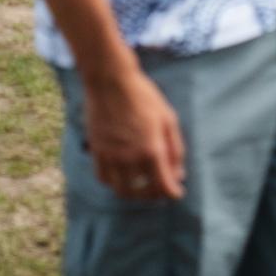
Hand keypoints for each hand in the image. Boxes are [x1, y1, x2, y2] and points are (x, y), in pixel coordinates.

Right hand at [83, 66, 185, 200]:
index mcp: (152, 150)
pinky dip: (114, 183)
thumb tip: (179, 174)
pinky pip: (104, 179)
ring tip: (142, 185)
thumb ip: (175, 149)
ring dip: (135, 193)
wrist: (110, 80)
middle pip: (144, 193)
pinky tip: (122, 175)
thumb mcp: (168, 118)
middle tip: (160, 187)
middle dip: (156, 194)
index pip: (164, 187)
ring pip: (122, 190)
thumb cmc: (143, 95)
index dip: (174, 193)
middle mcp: (130, 158)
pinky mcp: (97, 151)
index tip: (177, 191)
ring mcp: (111, 156)